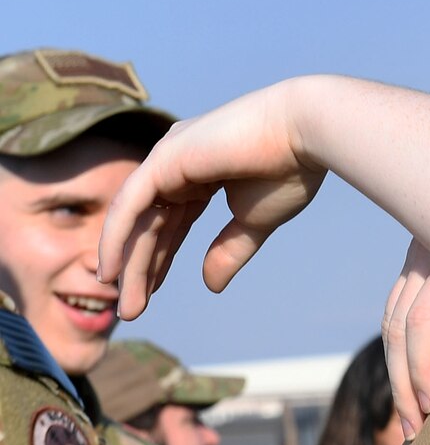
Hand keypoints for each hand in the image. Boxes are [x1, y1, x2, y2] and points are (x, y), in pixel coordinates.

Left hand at [98, 80, 325, 318]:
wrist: (304, 132)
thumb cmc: (289, 170)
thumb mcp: (254, 221)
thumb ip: (229, 250)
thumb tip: (210, 287)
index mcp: (199, 174)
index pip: (170, 224)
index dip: (160, 260)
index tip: (151, 295)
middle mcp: (174, 164)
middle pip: (149, 225)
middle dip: (139, 269)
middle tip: (131, 311)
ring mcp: (165, 159)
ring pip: (136, 220)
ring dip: (126, 263)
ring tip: (123, 303)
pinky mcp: (163, 160)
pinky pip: (129, 206)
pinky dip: (115, 238)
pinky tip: (110, 270)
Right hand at [382, 241, 429, 437]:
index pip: (421, 323)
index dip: (423, 369)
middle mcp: (426, 255)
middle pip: (396, 326)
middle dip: (404, 382)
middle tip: (417, 433)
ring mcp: (420, 258)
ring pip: (392, 319)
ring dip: (399, 371)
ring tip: (414, 420)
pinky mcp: (425, 264)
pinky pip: (401, 309)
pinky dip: (404, 347)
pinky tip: (416, 381)